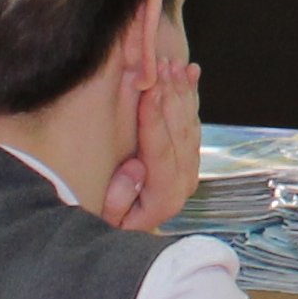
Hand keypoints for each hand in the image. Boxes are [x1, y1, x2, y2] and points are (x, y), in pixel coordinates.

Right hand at [102, 6, 207, 230]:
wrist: (128, 237)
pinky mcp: (188, 158)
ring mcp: (189, 169)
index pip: (160, 152)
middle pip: (179, 133)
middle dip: (171, 96)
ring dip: (182, 91)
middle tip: (162, 64)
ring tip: (173, 62)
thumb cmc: (110, 225)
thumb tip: (135, 168)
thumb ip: (117, 200)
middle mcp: (183, 182)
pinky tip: (191, 72)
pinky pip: (192, 121)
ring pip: (189, 123)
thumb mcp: (105, 221)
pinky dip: (191, 95)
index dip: (154, 120)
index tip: (148, 90)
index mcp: (164, 198)